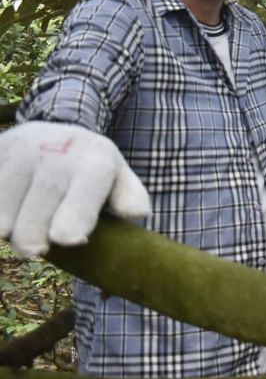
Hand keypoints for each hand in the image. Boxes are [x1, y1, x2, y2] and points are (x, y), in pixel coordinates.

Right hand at [0, 121, 150, 256]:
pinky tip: (5, 212)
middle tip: (37, 248)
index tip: (68, 240)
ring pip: (4, 211)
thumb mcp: (116, 177)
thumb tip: (139, 212)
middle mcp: (56, 154)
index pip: (83, 195)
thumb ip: (129, 197)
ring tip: (17, 227)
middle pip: (36, 216)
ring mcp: (20, 153)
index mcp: (95, 163)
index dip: (74, 219)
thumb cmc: (88, 168)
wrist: (52, 131)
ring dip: (7, 229)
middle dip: (32, 239)